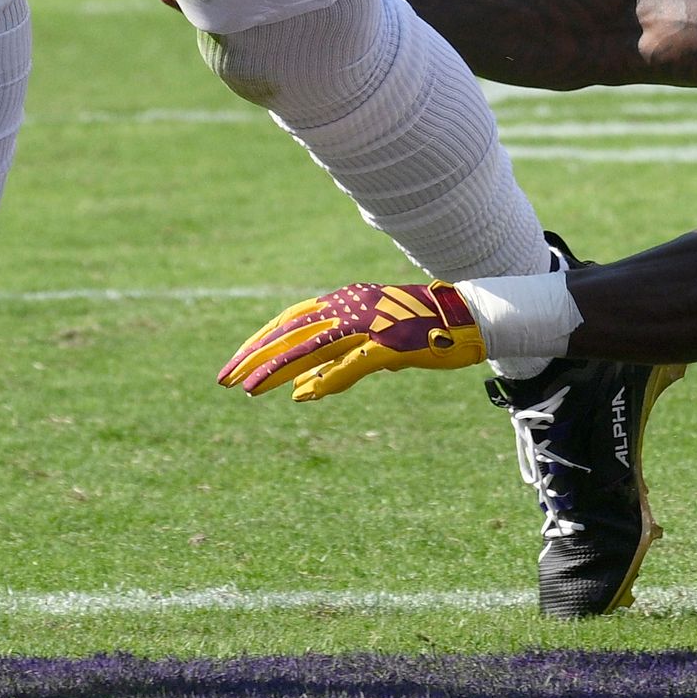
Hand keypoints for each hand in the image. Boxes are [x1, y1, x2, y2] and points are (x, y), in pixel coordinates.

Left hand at [220, 282, 487, 399]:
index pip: (290, 321)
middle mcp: (352, 307)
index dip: (259, 344)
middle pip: (293, 331)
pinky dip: (329, 378)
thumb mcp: (370, 347)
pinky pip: (355, 362)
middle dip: (256, 356)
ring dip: (279, 367)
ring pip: (315, 345)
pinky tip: (307, 395)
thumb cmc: (420, 330)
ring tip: (250, 388)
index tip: (233, 367)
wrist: (471, 317)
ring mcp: (372, 324)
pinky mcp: (394, 343)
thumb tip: (298, 392)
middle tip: (225, 379)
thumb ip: (334, 364)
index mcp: (345, 302)